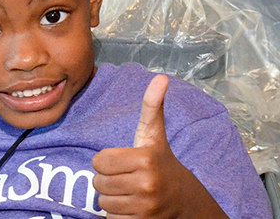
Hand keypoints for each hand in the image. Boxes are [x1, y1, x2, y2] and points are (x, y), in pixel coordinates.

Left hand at [92, 75, 225, 218]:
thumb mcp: (154, 135)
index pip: (98, 161)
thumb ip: (152, 107)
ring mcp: (145, 208)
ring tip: (129, 192)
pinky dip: (116, 216)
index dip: (106, 161)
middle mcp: (146, 184)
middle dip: (107, 180)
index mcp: (145, 159)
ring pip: (102, 203)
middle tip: (126, 178)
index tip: (123, 162)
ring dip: (111, 199)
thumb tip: (160, 77)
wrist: (185, 201)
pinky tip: (132, 208)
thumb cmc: (161, 163)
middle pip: (98, 183)